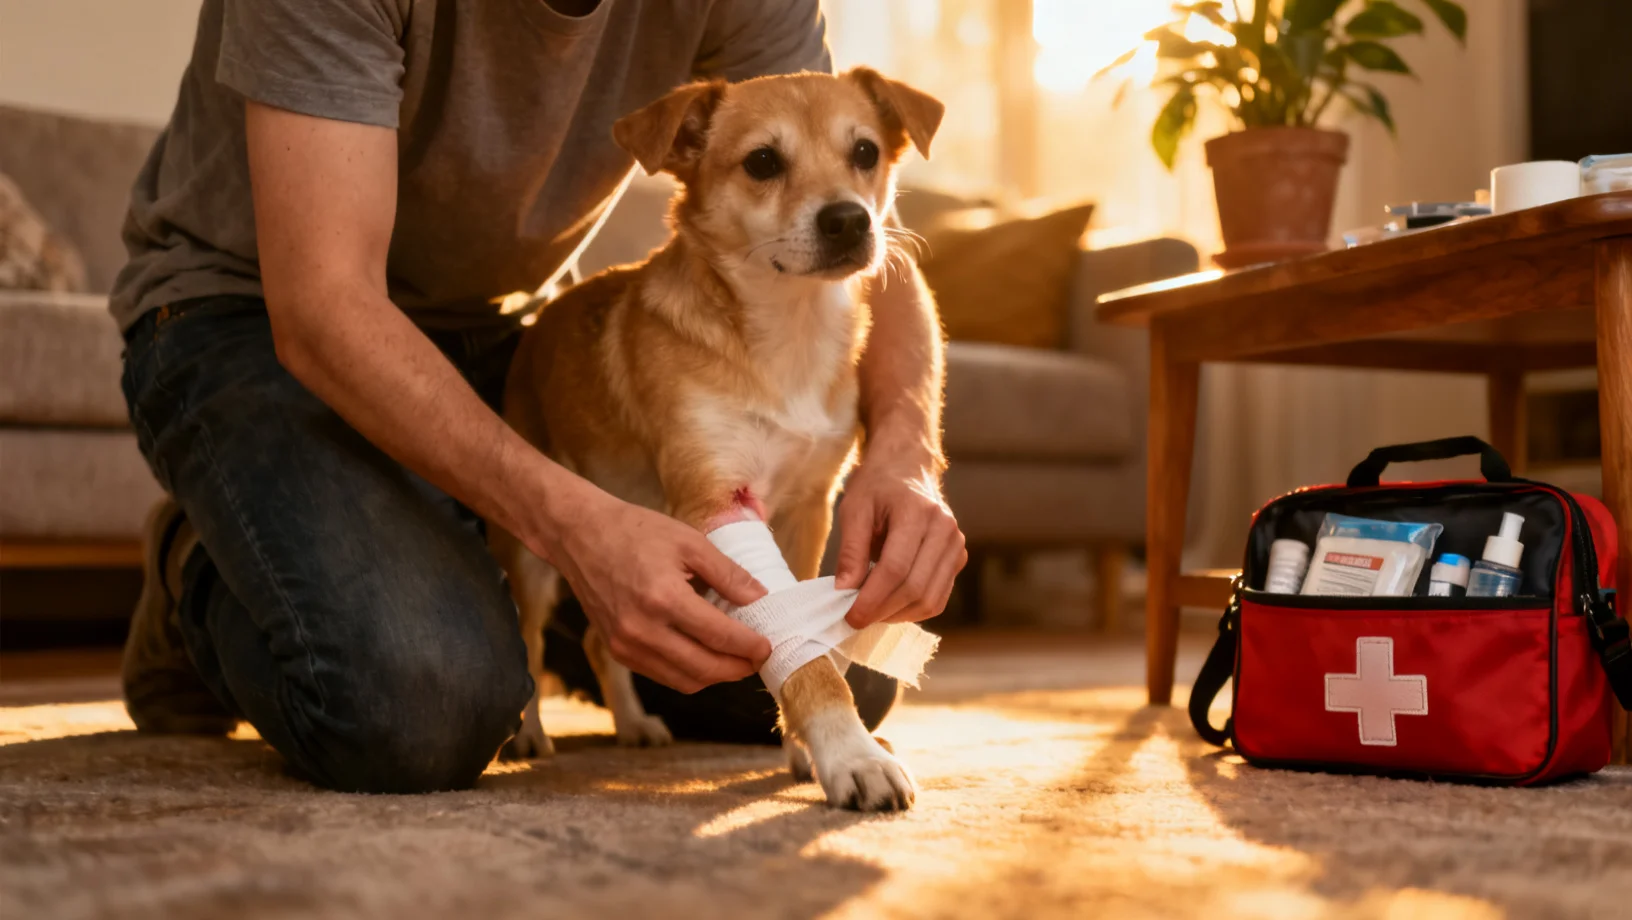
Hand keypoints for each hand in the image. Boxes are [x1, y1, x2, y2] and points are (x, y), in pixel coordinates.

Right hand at [540, 485, 770, 692]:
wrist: (580, 536)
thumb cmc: (635, 532)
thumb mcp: (689, 541)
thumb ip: (727, 573)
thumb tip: (759, 598)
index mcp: (663, 598)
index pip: (719, 636)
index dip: (749, 646)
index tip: (767, 646)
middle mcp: (642, 629)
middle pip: (704, 668)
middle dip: (737, 668)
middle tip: (757, 659)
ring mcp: (626, 645)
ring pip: (683, 680)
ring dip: (714, 676)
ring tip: (735, 661)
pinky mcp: (617, 650)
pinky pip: (662, 675)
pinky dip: (688, 673)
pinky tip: (703, 656)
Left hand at [833, 457, 967, 627]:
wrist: (908, 468)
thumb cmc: (878, 486)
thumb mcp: (854, 508)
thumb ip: (851, 549)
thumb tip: (844, 590)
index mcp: (918, 512)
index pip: (896, 568)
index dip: (872, 598)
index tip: (850, 616)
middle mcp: (944, 530)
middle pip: (915, 587)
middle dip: (883, 611)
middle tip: (856, 620)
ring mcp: (956, 545)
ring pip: (931, 599)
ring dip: (898, 615)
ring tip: (872, 613)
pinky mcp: (958, 558)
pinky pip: (939, 597)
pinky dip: (914, 610)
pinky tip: (891, 607)